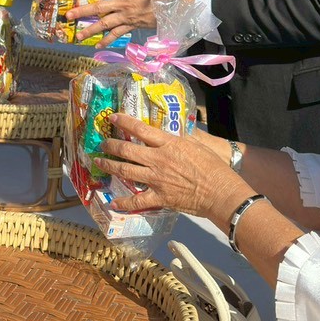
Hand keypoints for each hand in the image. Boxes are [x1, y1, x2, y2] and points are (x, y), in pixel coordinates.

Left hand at [65, 0, 181, 45]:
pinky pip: (117, 34)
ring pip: (105, 24)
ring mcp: (127, 17)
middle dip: (82, 12)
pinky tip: (98, 45)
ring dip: (91, 30)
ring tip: (78, 36)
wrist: (174, 5)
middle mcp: (124, 3)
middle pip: (99, 8)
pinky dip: (107, 40)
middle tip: (68, 16)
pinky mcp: (132, 26)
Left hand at [99, 114, 249, 220]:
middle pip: (127, 150)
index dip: (124, 122)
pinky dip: (123, 203)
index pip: (141, 130)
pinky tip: (112, 202)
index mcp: (168, 144)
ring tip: (98, 162)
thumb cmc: (213, 167)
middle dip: (111, 145)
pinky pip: (136, 201)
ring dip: (109, 166)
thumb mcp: (197, 144)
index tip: (112, 117)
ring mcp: (156, 180)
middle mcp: (157, 160)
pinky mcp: (159, 198)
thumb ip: (181, 138)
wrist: (220, 192)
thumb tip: (171, 131)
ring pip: (125, 171)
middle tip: (102, 143)